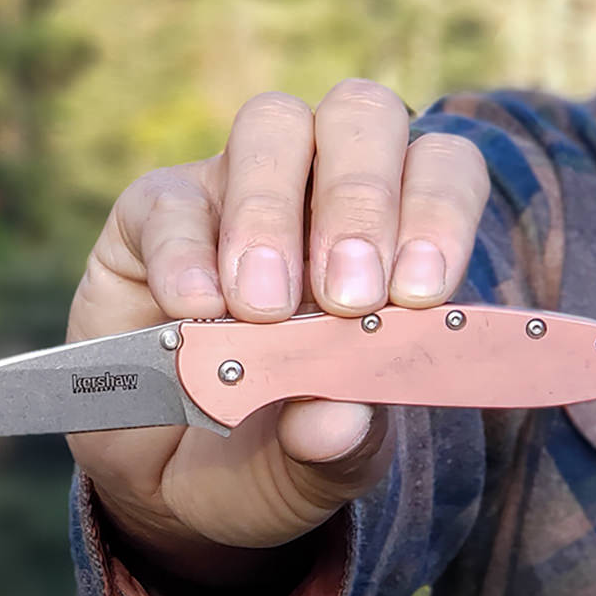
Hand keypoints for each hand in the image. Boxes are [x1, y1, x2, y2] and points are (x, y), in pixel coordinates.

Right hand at [65, 80, 488, 587]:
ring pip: (272, 126)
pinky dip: (186, 254)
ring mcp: (236, 189)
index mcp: (397, 232)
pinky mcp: (152, 214)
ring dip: (273, 214)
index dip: (440, 211)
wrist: (172, 479)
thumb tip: (340, 417)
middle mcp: (323, 188)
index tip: (418, 292)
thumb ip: (340, 445)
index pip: (443, 169)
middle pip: (362, 116)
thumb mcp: (320, 468)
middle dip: (362, 200)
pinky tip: (195, 314)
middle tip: (346, 297)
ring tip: (262, 311)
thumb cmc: (276, 453)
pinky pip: (172, 200)